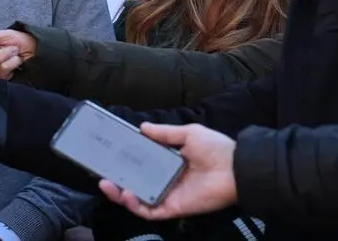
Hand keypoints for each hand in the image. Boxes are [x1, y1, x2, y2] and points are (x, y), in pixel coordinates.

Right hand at [98, 123, 237, 219]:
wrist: (237, 168)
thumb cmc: (216, 148)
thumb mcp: (188, 133)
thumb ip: (165, 133)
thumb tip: (142, 127)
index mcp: (168, 162)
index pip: (140, 164)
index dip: (124, 162)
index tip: (109, 155)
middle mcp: (165, 180)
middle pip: (134, 184)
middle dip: (116, 181)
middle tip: (101, 174)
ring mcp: (168, 195)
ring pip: (138, 200)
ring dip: (120, 195)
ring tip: (107, 185)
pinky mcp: (173, 207)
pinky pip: (150, 211)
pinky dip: (136, 206)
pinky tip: (126, 195)